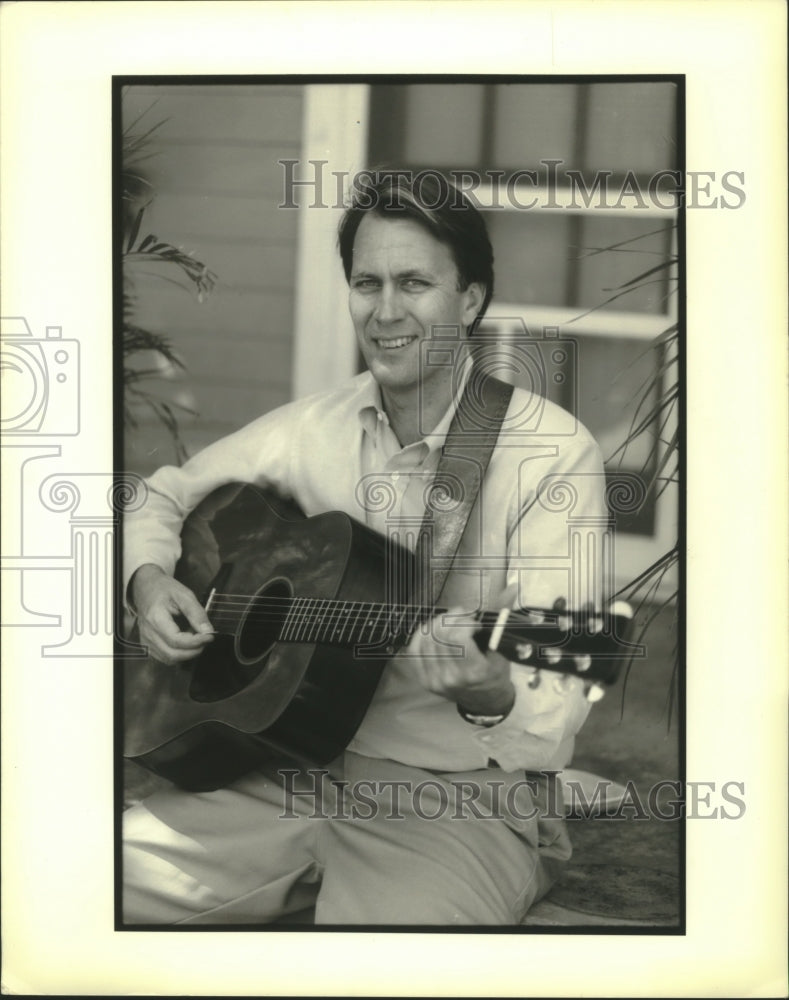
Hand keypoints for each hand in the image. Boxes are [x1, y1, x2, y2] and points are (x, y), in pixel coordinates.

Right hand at [131, 564, 214, 664]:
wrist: (146, 588)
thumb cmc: (164, 589)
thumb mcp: (184, 595)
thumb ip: (196, 613)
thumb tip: (207, 631)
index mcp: (155, 618)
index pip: (176, 640)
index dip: (196, 642)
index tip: (210, 636)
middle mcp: (148, 633)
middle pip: (172, 654)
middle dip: (193, 651)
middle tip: (206, 639)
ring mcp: (145, 641)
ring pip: (169, 659)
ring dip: (187, 653)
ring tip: (196, 639)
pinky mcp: (147, 645)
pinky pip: (165, 657)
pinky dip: (178, 654)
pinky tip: (186, 643)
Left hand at [407, 601, 515, 717]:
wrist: (486, 702)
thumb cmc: (495, 676)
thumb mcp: (502, 650)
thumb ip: (500, 619)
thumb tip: (510, 589)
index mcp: (473, 672)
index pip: (458, 636)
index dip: (465, 621)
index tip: (474, 621)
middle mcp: (451, 677)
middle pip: (440, 634)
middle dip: (452, 617)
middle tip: (463, 616)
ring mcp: (435, 679)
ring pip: (427, 639)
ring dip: (438, 623)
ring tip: (451, 621)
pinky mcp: (425, 679)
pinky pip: (415, 649)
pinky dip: (423, 634)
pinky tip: (434, 630)